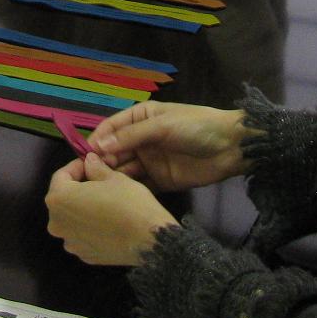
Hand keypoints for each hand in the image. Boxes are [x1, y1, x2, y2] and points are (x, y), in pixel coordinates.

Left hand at [46, 152, 178, 265]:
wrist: (149, 240)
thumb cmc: (128, 203)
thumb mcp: (113, 178)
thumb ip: (95, 168)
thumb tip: (89, 161)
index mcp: (58, 199)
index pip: (61, 176)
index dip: (77, 166)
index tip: (91, 162)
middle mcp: (56, 223)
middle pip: (64, 199)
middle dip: (79, 188)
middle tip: (99, 181)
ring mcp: (70, 243)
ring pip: (73, 219)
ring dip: (84, 209)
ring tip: (104, 202)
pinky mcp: (84, 256)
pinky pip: (83, 236)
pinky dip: (90, 227)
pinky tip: (108, 222)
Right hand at [86, 102, 250, 190]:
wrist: (231, 148)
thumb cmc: (195, 127)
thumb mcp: (162, 126)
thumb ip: (131, 137)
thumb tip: (98, 145)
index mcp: (140, 118)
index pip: (111, 128)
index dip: (97, 140)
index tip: (84, 155)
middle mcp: (141, 140)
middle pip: (114, 151)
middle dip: (102, 162)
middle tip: (90, 177)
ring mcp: (150, 161)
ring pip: (124, 170)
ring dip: (112, 178)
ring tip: (99, 190)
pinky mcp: (160, 181)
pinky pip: (139, 187)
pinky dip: (128, 191)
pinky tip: (117, 199)